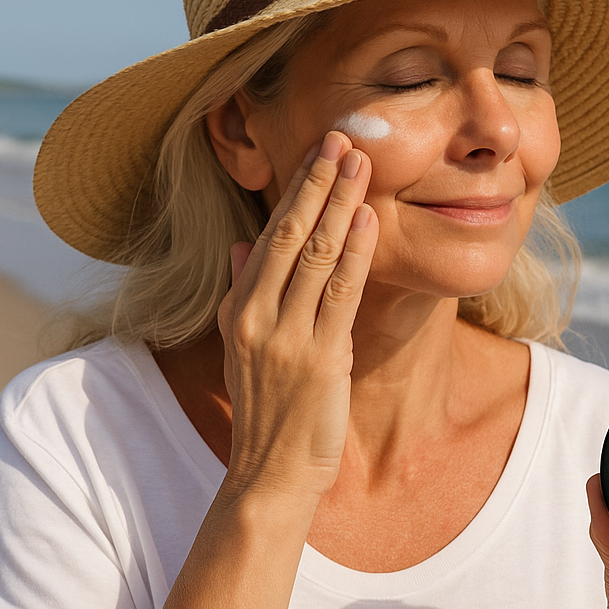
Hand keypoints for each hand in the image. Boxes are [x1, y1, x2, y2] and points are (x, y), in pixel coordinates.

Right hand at [216, 131, 377, 504]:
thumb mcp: (242, 349)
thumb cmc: (266, 410)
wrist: (270, 471)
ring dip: (341, 204)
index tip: (318, 153)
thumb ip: (243, 294)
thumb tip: (243, 246)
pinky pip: (340, 293)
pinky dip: (355, 252)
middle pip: (291, 233)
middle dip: (318, 182)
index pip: (270, 234)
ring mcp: (287, 336)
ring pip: (316, 255)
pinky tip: (367, 218)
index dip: (296, 190)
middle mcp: (258, 315)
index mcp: (240, 309)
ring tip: (361, 163)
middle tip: (343, 138)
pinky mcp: (320, 357)